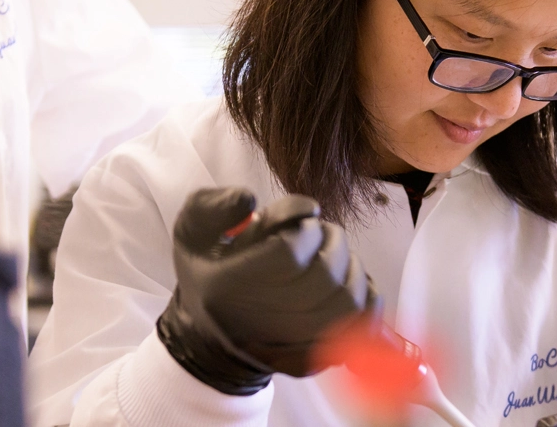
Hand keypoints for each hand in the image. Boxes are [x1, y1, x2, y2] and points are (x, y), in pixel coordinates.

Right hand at [156, 188, 377, 394]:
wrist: (211, 339)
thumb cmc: (208, 276)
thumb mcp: (191, 232)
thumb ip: (216, 207)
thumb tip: (250, 200)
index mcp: (228, 288)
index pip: (288, 251)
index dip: (304, 227)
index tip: (301, 221)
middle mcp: (261, 320)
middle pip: (324, 274)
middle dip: (331, 241)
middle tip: (319, 234)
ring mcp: (291, 344)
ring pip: (348, 298)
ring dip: (349, 266)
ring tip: (331, 256)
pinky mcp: (315, 357)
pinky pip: (361, 323)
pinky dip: (365, 295)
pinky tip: (347, 281)